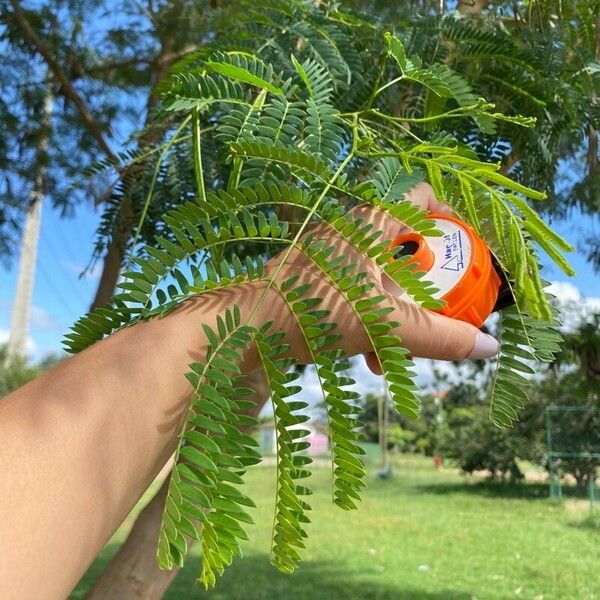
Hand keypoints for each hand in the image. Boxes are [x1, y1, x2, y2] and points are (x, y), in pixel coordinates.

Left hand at [262, 182, 499, 371]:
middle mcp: (348, 231)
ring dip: (393, 315)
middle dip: (421, 290)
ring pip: (378, 278)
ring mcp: (326, 254)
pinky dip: (367, 319)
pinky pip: (353, 291)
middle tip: (431, 315)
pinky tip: (366, 356)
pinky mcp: (311, 278)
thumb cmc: (315, 311)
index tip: (463, 246)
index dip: (449, 215)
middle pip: (403, 249)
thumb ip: (438, 337)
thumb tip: (489, 348)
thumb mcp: (385, 324)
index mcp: (370, 224)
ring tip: (393, 355)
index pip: (420, 197)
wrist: (246, 328)